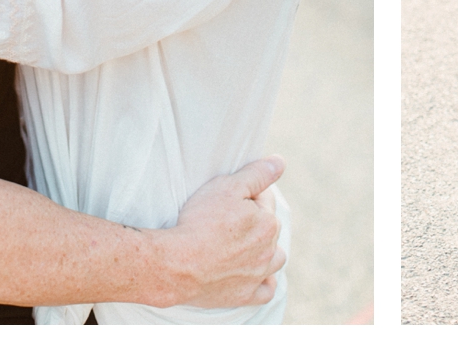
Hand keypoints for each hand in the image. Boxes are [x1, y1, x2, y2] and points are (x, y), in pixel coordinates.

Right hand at [169, 156, 285, 308]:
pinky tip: (257, 275)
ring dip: (266, 249)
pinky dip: (264, 282)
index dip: (248, 193)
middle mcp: (269, 250)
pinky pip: (266, 291)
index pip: (265, 199)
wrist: (176, 264)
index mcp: (268, 223)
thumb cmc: (200, 223)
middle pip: (269, 227)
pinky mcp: (245, 296)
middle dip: (255, 219)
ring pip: (274, 259)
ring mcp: (258, 275)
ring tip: (246, 243)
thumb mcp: (227, 187)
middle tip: (229, 217)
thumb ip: (257, 174)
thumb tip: (280, 162)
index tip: (230, 197)